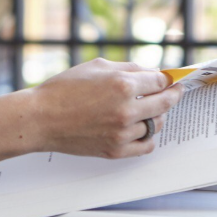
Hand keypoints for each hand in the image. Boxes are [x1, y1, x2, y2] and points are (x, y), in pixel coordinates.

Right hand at [28, 58, 184, 158]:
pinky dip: (149, 137)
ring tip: (151, 110)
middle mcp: (126, 110)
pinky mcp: (116, 150)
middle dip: (173, 94)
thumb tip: (151, 72)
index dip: (166, 78)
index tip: (169, 79)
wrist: (41, 118)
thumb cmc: (64, 89)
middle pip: (165, 102)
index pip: (160, 81)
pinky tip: (143, 128)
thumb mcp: (97, 66)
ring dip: (158, 115)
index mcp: (123, 85)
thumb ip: (128, 68)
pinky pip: (146, 145)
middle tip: (175, 91)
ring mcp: (122, 133)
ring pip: (156, 124)